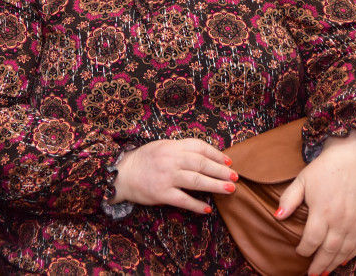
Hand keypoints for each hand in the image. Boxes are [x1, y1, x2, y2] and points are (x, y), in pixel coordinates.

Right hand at [111, 138, 236, 212]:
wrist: (121, 174)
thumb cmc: (143, 160)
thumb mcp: (161, 147)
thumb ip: (180, 150)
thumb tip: (205, 157)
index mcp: (171, 146)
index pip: (199, 147)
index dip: (216, 154)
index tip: (228, 162)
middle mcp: (170, 159)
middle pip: (202, 164)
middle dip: (221, 171)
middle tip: (235, 178)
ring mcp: (166, 177)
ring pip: (196, 181)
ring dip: (215, 186)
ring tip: (229, 190)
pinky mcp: (161, 193)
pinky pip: (183, 200)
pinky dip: (197, 205)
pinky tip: (207, 208)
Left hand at [276, 130, 355, 275]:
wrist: (352, 160)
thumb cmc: (323, 170)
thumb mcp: (301, 180)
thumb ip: (289, 199)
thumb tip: (277, 216)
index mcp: (323, 210)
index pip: (312, 239)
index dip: (304, 249)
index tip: (299, 252)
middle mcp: (340, 219)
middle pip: (329, 250)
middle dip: (319, 264)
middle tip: (311, 274)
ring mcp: (355, 222)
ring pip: (345, 250)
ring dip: (334, 264)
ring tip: (324, 272)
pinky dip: (350, 254)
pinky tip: (342, 260)